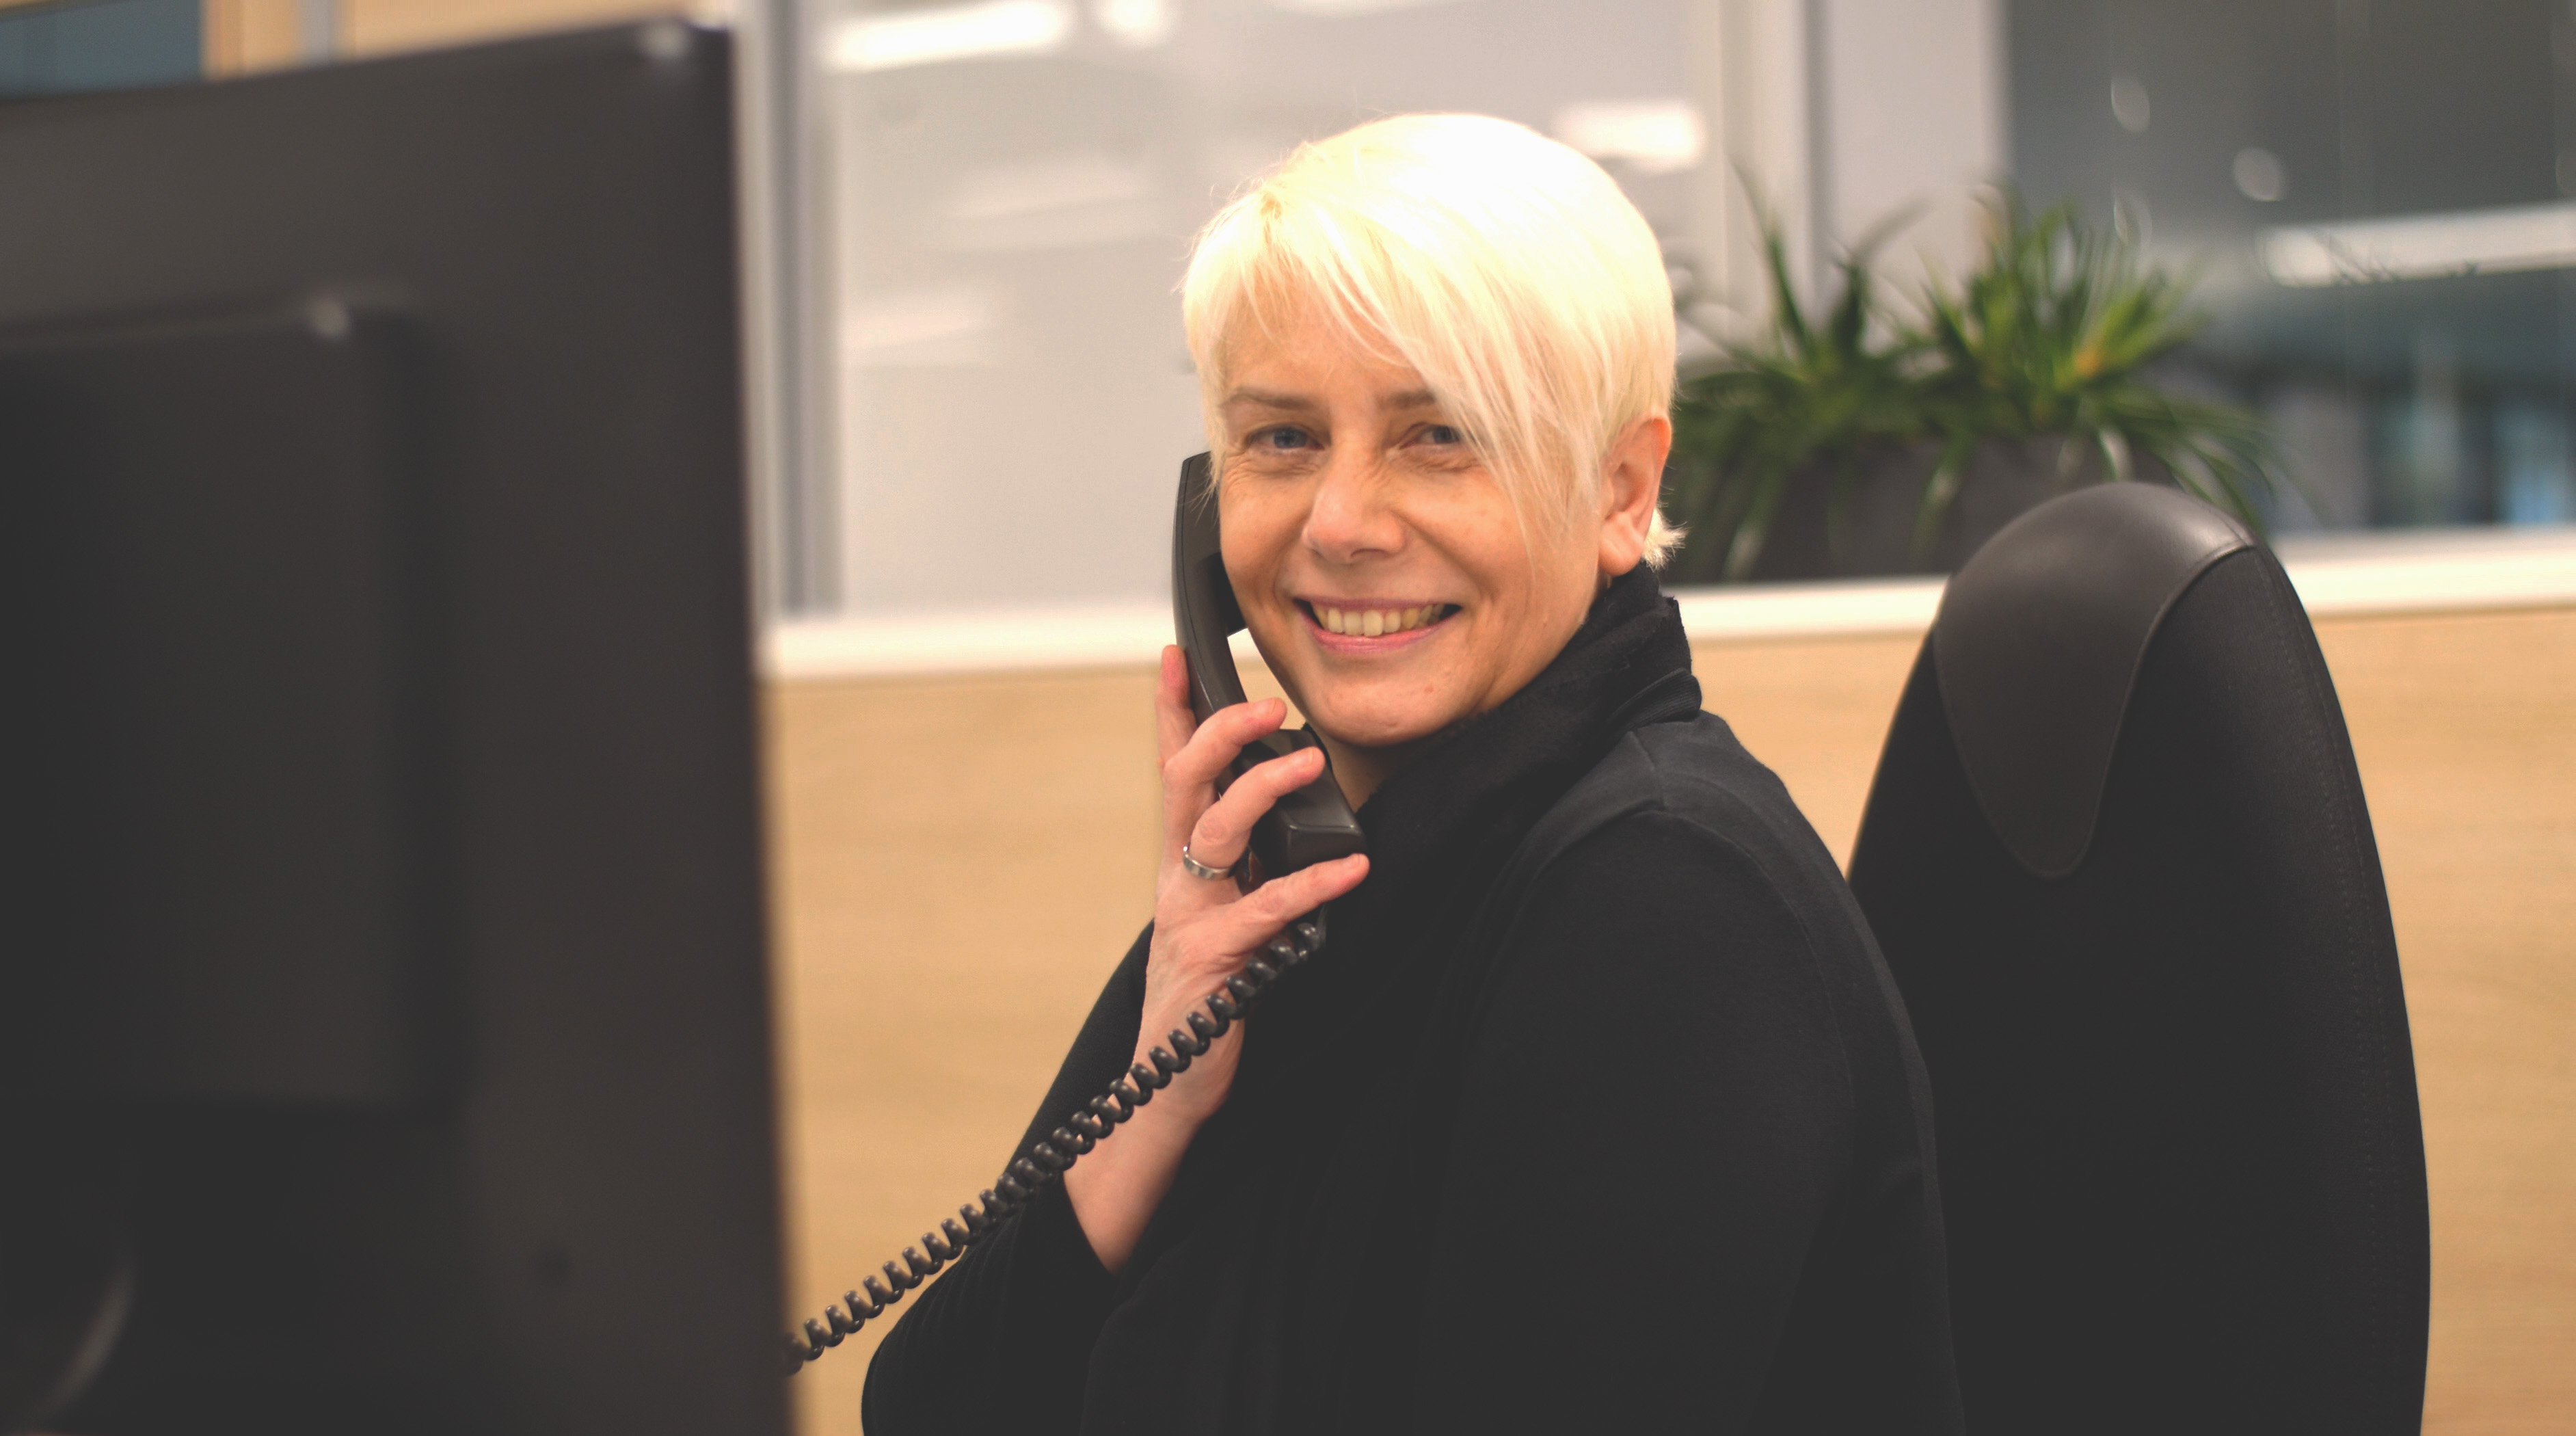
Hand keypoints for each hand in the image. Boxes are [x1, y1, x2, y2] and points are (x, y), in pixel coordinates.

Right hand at [1062, 646, 1368, 1271]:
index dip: (1171, 711)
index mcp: (1181, 864)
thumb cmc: (1209, 997)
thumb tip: (1293, 814)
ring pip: (1217, 831)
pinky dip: (1311, 885)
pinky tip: (1350, 868)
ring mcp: (1192, 918)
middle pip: (1187, 783)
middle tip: (1265, 703)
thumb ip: (1248, 870)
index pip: (1172, 772)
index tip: (1175, 654)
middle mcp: (1179, 881)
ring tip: (1309, 760)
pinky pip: (1265, 911)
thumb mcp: (1225, 917)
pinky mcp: (1218, 964)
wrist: (1167, 1087)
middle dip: (1220, 731)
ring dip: (1262, 788)